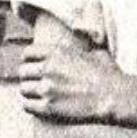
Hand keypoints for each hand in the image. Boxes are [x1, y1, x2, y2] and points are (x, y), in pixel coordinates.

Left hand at [18, 42, 136, 125]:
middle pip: (22, 71)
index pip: (28, 52)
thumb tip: (83, 30)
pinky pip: (26, 106)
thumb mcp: (94, 50)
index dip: (28, 60)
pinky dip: (29, 105)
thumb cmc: (108, 74)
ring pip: (23, 89)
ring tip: (36, 95)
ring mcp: (48, 88)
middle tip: (34, 82)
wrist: (113, 96)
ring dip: (28, 92)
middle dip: (28, 77)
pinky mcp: (49, 107)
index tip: (32, 65)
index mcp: (57, 52)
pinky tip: (36, 105)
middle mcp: (49, 68)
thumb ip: (83, 41)